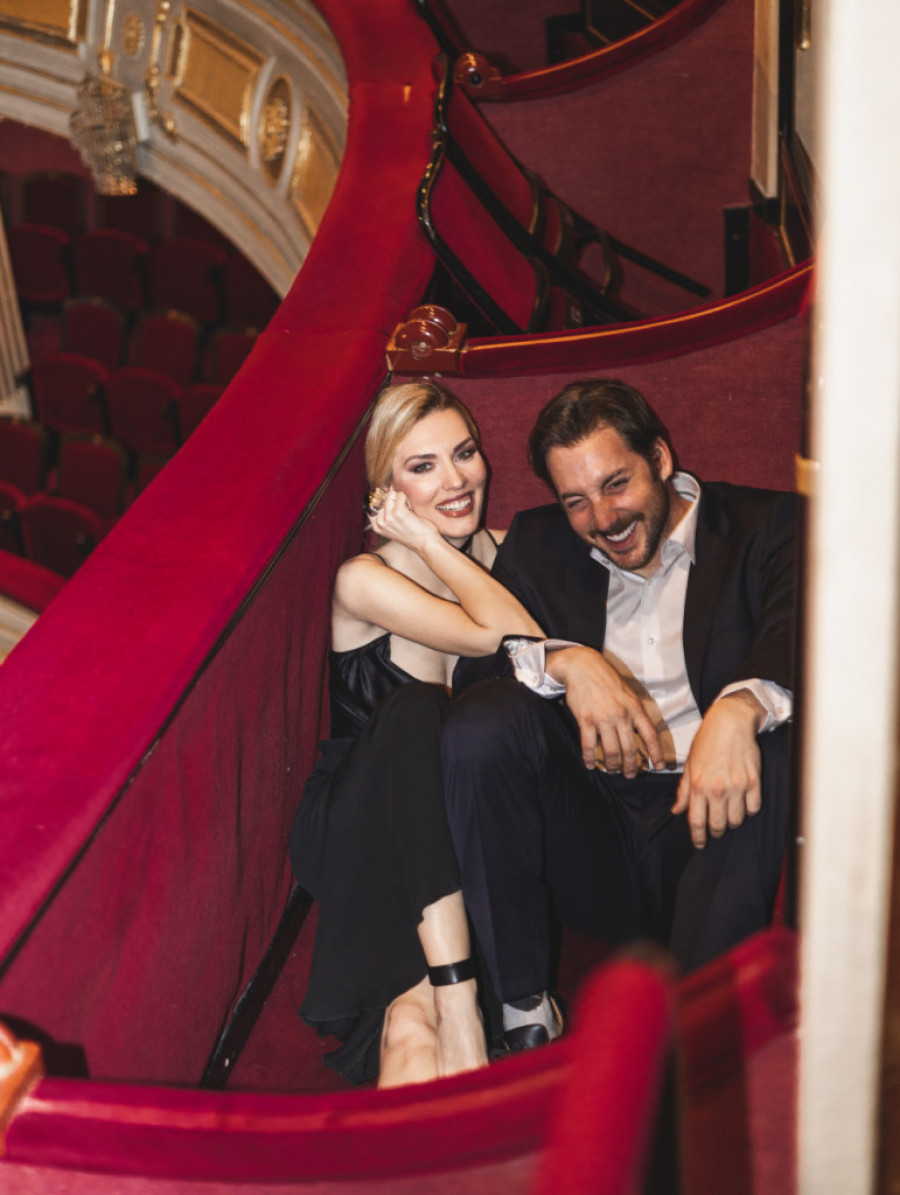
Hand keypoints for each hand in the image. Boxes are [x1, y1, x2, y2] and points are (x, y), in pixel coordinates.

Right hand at [368, 488, 436, 553]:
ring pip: (391, 496)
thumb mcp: (396, 529)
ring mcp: (389, 517)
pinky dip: (407, 498)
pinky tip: (411, 508)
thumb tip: (389, 497)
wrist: (426, 544)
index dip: (388, 504)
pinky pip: (401, 495)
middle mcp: (381, 522)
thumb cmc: (414, 536)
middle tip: (405, 509)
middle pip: (384, 499)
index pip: (376, 506)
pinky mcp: (398, 512)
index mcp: (378, 527)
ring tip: (408, 508)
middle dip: (395, 500)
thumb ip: (389, 518)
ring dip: (401, 498)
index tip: (396, 508)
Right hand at [548, 646, 663, 776]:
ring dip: (612, 766)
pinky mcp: (586, 720)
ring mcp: (603, 718)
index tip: (657, 767)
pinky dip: (590, 759)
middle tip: (631, 775)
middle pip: (630, 750)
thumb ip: (634, 712)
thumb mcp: (628, 693)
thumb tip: (640, 734)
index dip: (655, 754)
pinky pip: (589, 746)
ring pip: (611, 752)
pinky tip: (590, 765)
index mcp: (635, 708)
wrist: (582, 666)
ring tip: (612, 771)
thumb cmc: (606, 679)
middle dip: (631, 767)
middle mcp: (621, 715)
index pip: (650, 736)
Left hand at [672, 690, 763, 847]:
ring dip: (731, 821)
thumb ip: (683, 791)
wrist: (730, 723)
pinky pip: (754, 808)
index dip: (697, 837)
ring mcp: (737, 786)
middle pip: (718, 825)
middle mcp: (718, 788)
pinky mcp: (754, 781)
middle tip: (714, 830)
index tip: (699, 843)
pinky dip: (748, 810)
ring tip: (728, 813)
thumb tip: (676, 811)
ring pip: (737, 820)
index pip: (696, 821)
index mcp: (698, 785)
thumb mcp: (689, 765)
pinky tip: (742, 803)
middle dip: (715, 832)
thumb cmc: (706, 742)